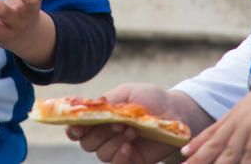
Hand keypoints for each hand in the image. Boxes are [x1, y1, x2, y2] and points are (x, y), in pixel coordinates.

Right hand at [66, 84, 193, 163]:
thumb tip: (88, 108)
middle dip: (99, 133)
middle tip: (117, 123)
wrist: (176, 112)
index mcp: (101, 118)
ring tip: (131, 130)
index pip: (77, 129)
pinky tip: (128, 146)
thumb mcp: (127, 93)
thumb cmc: (151, 99)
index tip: (78, 127)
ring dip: (113, 142)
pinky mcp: (132, 161)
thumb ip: (106, 101)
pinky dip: (119, 156)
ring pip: (101, 154)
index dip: (73, 129)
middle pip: (87, 143)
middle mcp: (106, 136)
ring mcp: (118, 149)